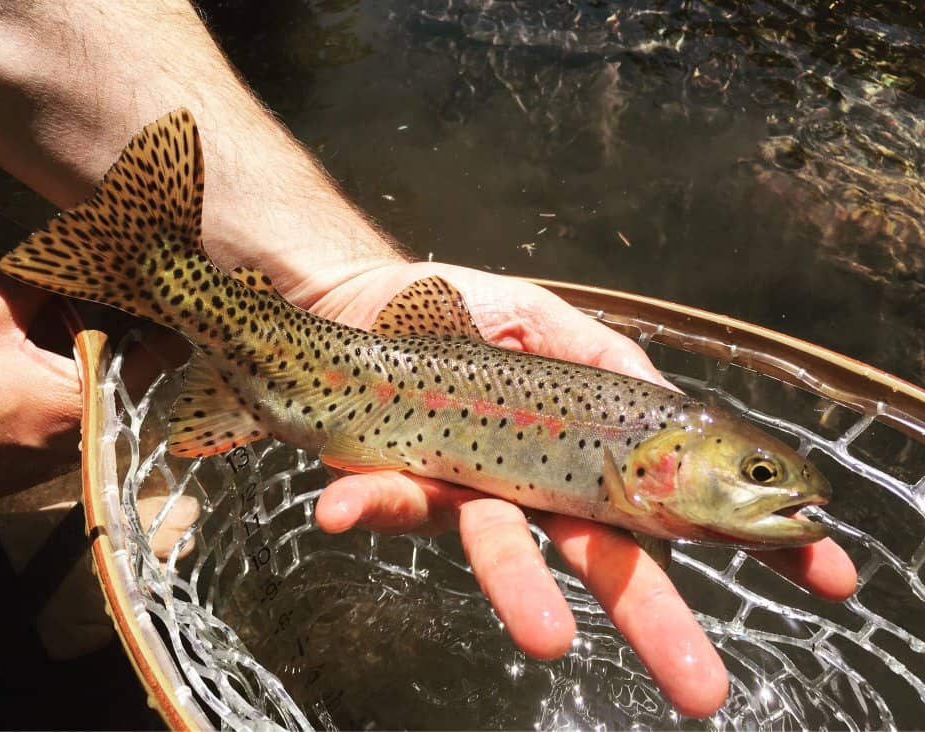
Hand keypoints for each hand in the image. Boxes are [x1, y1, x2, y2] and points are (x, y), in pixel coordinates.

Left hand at [310, 261, 857, 717]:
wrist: (363, 299)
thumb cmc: (462, 311)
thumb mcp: (550, 322)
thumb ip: (610, 363)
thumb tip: (673, 408)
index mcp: (586, 449)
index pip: (674, 502)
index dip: (749, 537)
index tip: (826, 574)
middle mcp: (534, 485)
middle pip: (605, 557)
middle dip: (655, 619)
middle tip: (703, 686)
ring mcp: (469, 490)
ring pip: (505, 549)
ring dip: (521, 593)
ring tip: (548, 639)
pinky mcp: (399, 478)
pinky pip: (387, 498)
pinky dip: (368, 504)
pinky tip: (338, 510)